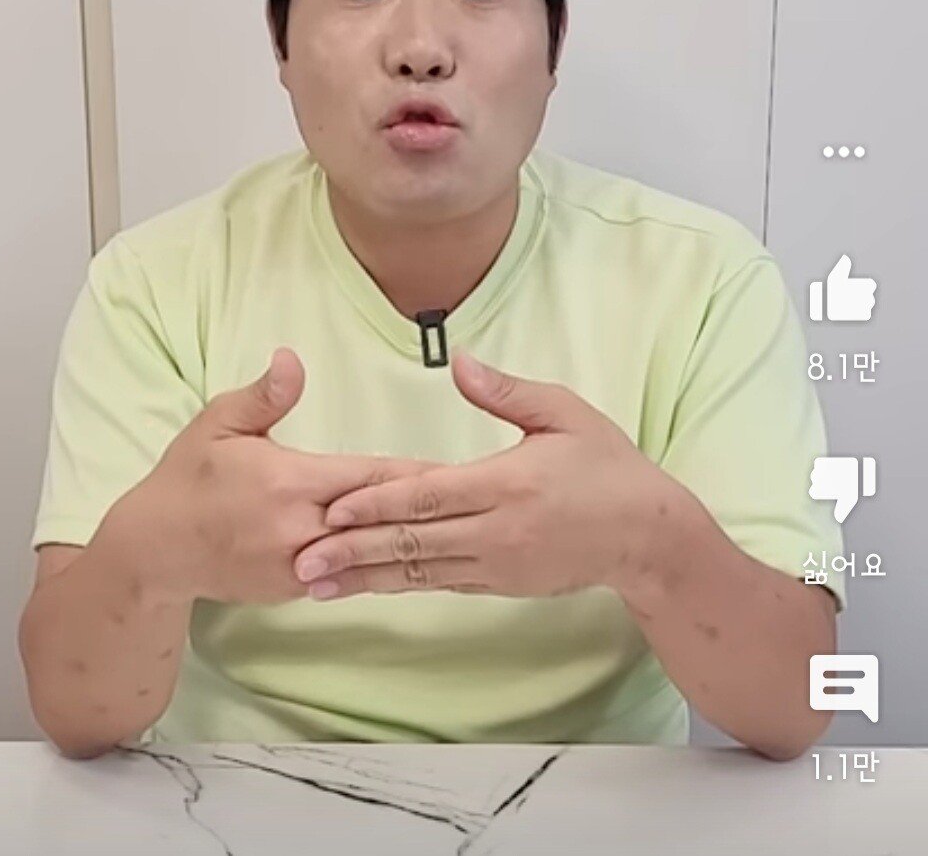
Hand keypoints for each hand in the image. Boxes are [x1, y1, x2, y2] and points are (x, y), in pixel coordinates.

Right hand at [106, 346, 441, 607]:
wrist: (155, 549)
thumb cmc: (188, 477)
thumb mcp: (218, 423)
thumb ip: (263, 395)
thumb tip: (292, 360)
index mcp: (289, 483)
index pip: (367, 478)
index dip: (411, 476)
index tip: (452, 473)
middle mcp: (299, 529)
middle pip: (376, 519)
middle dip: (420, 511)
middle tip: (470, 504)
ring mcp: (297, 567)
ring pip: (364, 552)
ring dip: (401, 542)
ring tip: (449, 533)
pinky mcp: (291, 590)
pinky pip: (342, 573)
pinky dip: (370, 563)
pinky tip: (402, 557)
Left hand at [291, 349, 670, 601]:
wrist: (647, 536)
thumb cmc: (607, 464)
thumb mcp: (564, 413)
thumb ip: (507, 391)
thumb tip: (459, 362)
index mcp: (507, 484)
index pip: (429, 495)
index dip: (377, 502)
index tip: (332, 507)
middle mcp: (497, 531)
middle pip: (412, 543)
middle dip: (353, 551)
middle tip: (301, 558)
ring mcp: (498, 564)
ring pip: (419, 573)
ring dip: (365, 578)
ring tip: (315, 583)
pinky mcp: (501, 584)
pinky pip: (440, 584)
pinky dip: (399, 585)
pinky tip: (366, 586)